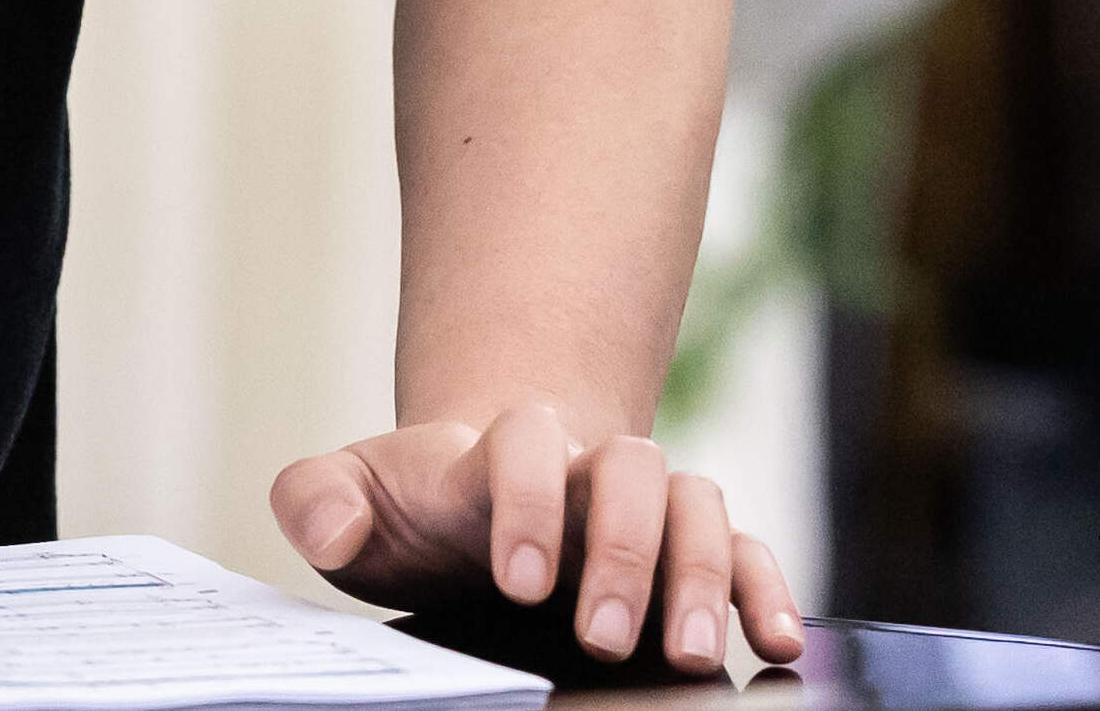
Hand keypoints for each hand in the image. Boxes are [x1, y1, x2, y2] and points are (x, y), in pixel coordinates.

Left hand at [272, 403, 803, 678]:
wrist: (482, 489)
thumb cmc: (415, 508)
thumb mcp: (352, 500)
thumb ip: (319, 500)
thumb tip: (333, 527)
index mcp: (502, 451)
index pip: (525, 444)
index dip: (527, 501)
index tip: (515, 580)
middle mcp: (586, 468)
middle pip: (629, 471)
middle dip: (622, 551)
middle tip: (600, 636)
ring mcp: (644, 506)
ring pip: (698, 504)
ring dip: (701, 575)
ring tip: (690, 655)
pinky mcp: (686, 553)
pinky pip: (745, 552)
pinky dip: (767, 590)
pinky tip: (779, 642)